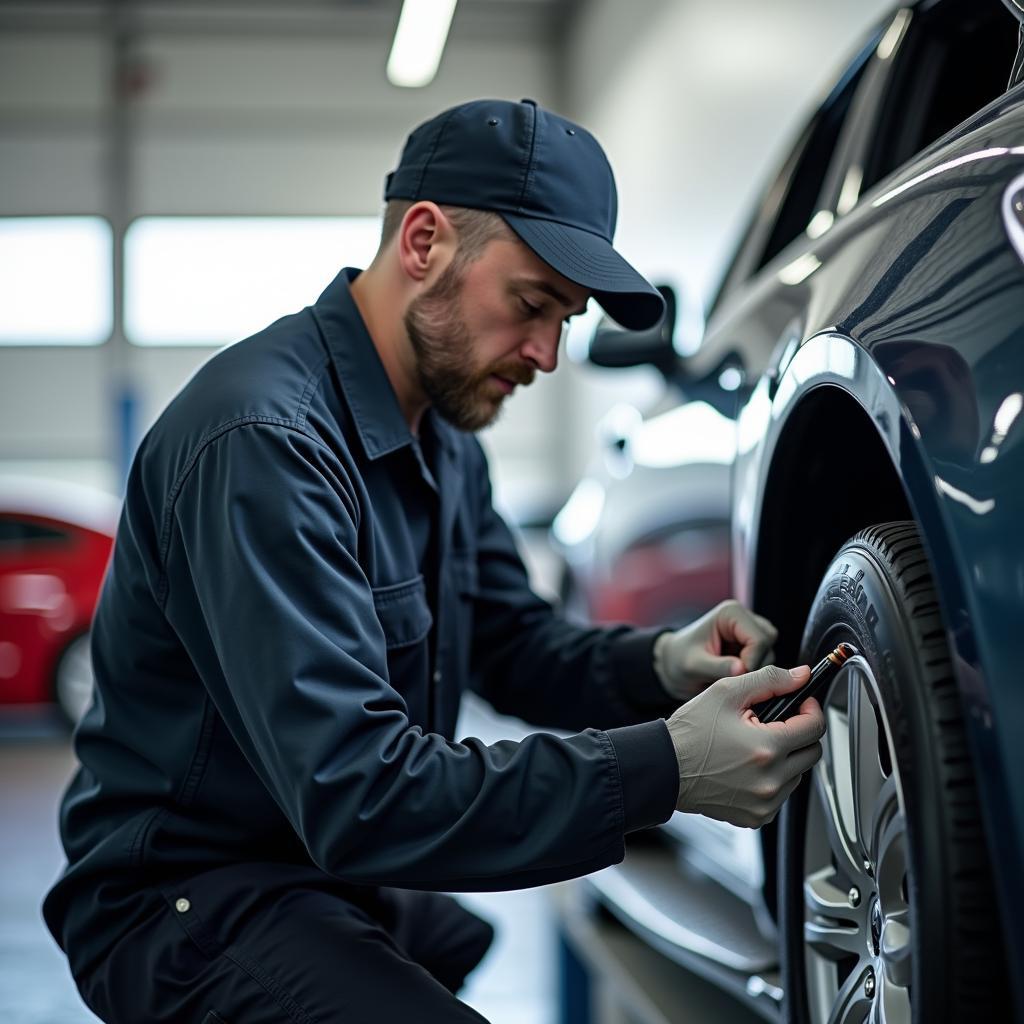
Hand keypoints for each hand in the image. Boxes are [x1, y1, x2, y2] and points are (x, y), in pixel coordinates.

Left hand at [654, 599, 777, 701]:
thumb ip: (717, 666)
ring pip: (769, 654)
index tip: (735, 677)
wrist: (673, 665)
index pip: (759, 639)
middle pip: (768, 645)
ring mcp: (750, 631)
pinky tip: (732, 676)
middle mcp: (744, 618)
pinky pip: (764, 662)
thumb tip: (742, 669)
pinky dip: (751, 673)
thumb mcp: (693, 665)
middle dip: (753, 665)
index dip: (752, 662)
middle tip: (731, 678)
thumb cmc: (680, 660)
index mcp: (731, 613)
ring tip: (726, 676)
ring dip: (752, 670)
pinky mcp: (752, 646)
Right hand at [666, 663, 824, 827]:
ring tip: (755, 745)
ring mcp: (765, 802)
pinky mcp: (757, 816)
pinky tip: (748, 766)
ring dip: (787, 757)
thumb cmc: (690, 732)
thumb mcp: (726, 693)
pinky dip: (773, 779)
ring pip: (798, 774)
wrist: (665, 768)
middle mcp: (770, 780)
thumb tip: (801, 676)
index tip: (801, 704)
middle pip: (812, 752)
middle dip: (799, 733)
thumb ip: (769, 680)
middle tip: (774, 723)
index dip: (810, 709)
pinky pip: (781, 795)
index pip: (815, 727)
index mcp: (766, 747)